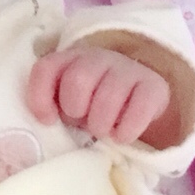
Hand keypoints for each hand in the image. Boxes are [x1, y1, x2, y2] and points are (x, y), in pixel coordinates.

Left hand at [26, 43, 172, 144]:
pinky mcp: (154, 86)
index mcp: (70, 60)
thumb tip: (48, 120)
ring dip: (100, 124)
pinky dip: (127, 129)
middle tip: (82, 121)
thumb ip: (53, 105)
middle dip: (75, 110)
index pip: (46, 69)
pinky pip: (140, 108)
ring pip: (108, 97)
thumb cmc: (92, 104)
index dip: (40, 97)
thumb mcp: (66, 103)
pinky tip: (121, 136)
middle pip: (78, 80)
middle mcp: (98, 58)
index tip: (49, 120)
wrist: (137, 102)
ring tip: (102, 131)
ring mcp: (128, 69)